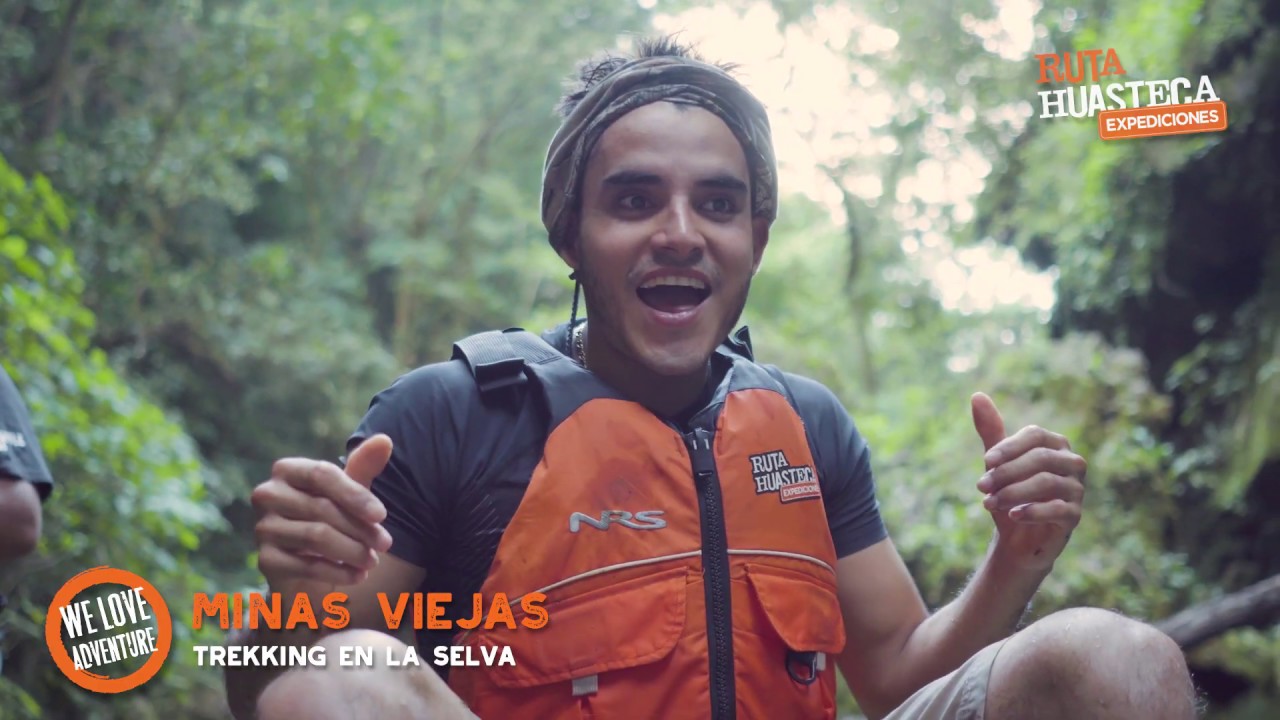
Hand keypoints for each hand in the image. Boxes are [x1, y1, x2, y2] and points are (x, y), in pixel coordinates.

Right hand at [251, 435, 394, 593]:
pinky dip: (339, 571)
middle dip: (360, 528)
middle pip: (322, 508)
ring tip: (373, 560)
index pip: (322, 474)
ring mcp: (262, 528)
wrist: (306, 566)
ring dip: (353, 551)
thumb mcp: (349, 493)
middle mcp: (267, 494)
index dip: (355, 494)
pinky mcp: (265, 559)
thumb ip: (363, 467)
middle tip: (385, 544)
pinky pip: (307, 565)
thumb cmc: (331, 518)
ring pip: (316, 536)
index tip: (382, 516)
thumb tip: (385, 440)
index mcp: (287, 469)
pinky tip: (359, 575)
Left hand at [970, 393, 1086, 570]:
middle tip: (981, 487)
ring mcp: (1077, 489)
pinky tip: (1013, 516)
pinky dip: (1032, 511)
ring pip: (1047, 483)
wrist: (1017, 537)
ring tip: (989, 504)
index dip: (1009, 447)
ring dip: (1013, 493)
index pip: (1035, 435)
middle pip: (1040, 459)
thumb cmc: (1009, 493)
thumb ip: (991, 431)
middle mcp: (1072, 463)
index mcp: (1054, 444)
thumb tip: (977, 395)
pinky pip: (1059, 509)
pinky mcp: (1075, 515)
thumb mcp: (997, 463)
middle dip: (1006, 473)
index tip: (986, 462)